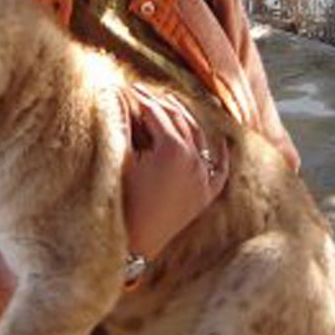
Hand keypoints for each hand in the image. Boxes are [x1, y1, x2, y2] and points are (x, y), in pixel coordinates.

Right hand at [121, 84, 228, 255]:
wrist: (135, 245)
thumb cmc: (121, 201)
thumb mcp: (119, 159)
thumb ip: (120, 123)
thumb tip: (113, 94)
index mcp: (172, 148)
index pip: (155, 112)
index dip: (139, 98)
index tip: (127, 89)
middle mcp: (195, 159)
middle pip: (179, 120)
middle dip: (160, 103)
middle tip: (143, 93)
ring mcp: (203, 178)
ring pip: (200, 138)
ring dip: (185, 119)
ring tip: (169, 107)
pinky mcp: (205, 196)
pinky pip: (220, 170)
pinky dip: (221, 154)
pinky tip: (221, 141)